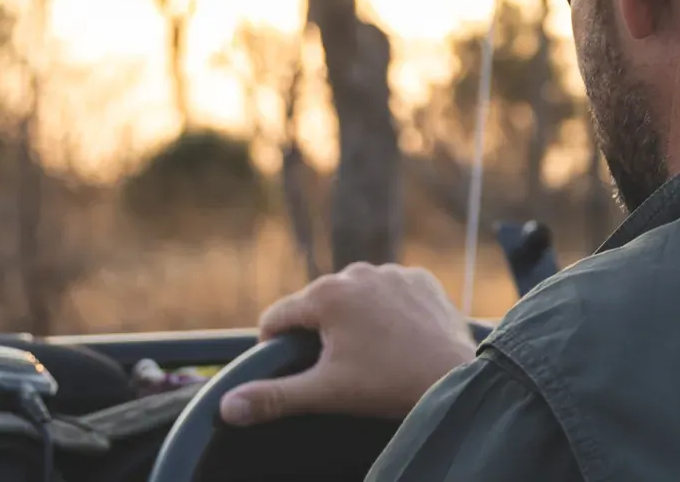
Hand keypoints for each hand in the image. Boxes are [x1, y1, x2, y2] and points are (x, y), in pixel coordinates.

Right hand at [218, 262, 475, 426]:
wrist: (453, 377)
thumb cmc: (387, 384)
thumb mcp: (324, 393)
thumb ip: (272, 397)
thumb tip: (226, 406)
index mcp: (327, 294)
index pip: (278, 316)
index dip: (274, 345)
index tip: (288, 368)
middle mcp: (358, 272)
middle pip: (317, 304)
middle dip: (318, 333)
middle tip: (336, 368)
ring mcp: (392, 273)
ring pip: (355, 297)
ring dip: (353, 320)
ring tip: (368, 355)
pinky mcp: (421, 279)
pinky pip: (390, 294)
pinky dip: (387, 312)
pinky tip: (396, 339)